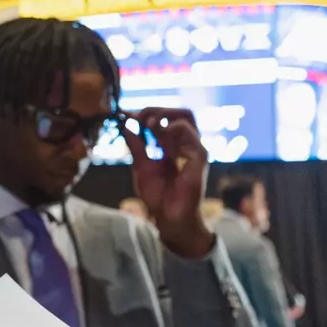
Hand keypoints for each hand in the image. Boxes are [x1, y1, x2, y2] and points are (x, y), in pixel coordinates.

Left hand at [120, 107, 212, 258]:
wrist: (168, 218)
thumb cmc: (158, 196)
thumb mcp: (141, 165)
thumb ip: (136, 145)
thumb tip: (126, 125)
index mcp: (173, 145)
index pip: (166, 117)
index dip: (148, 112)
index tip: (129, 117)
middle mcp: (186, 144)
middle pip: (181, 111)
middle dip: (158, 109)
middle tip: (140, 117)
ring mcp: (194, 149)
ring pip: (187, 116)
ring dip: (164, 115)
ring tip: (149, 126)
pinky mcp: (199, 156)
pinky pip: (190, 133)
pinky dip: (171, 130)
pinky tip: (159, 140)